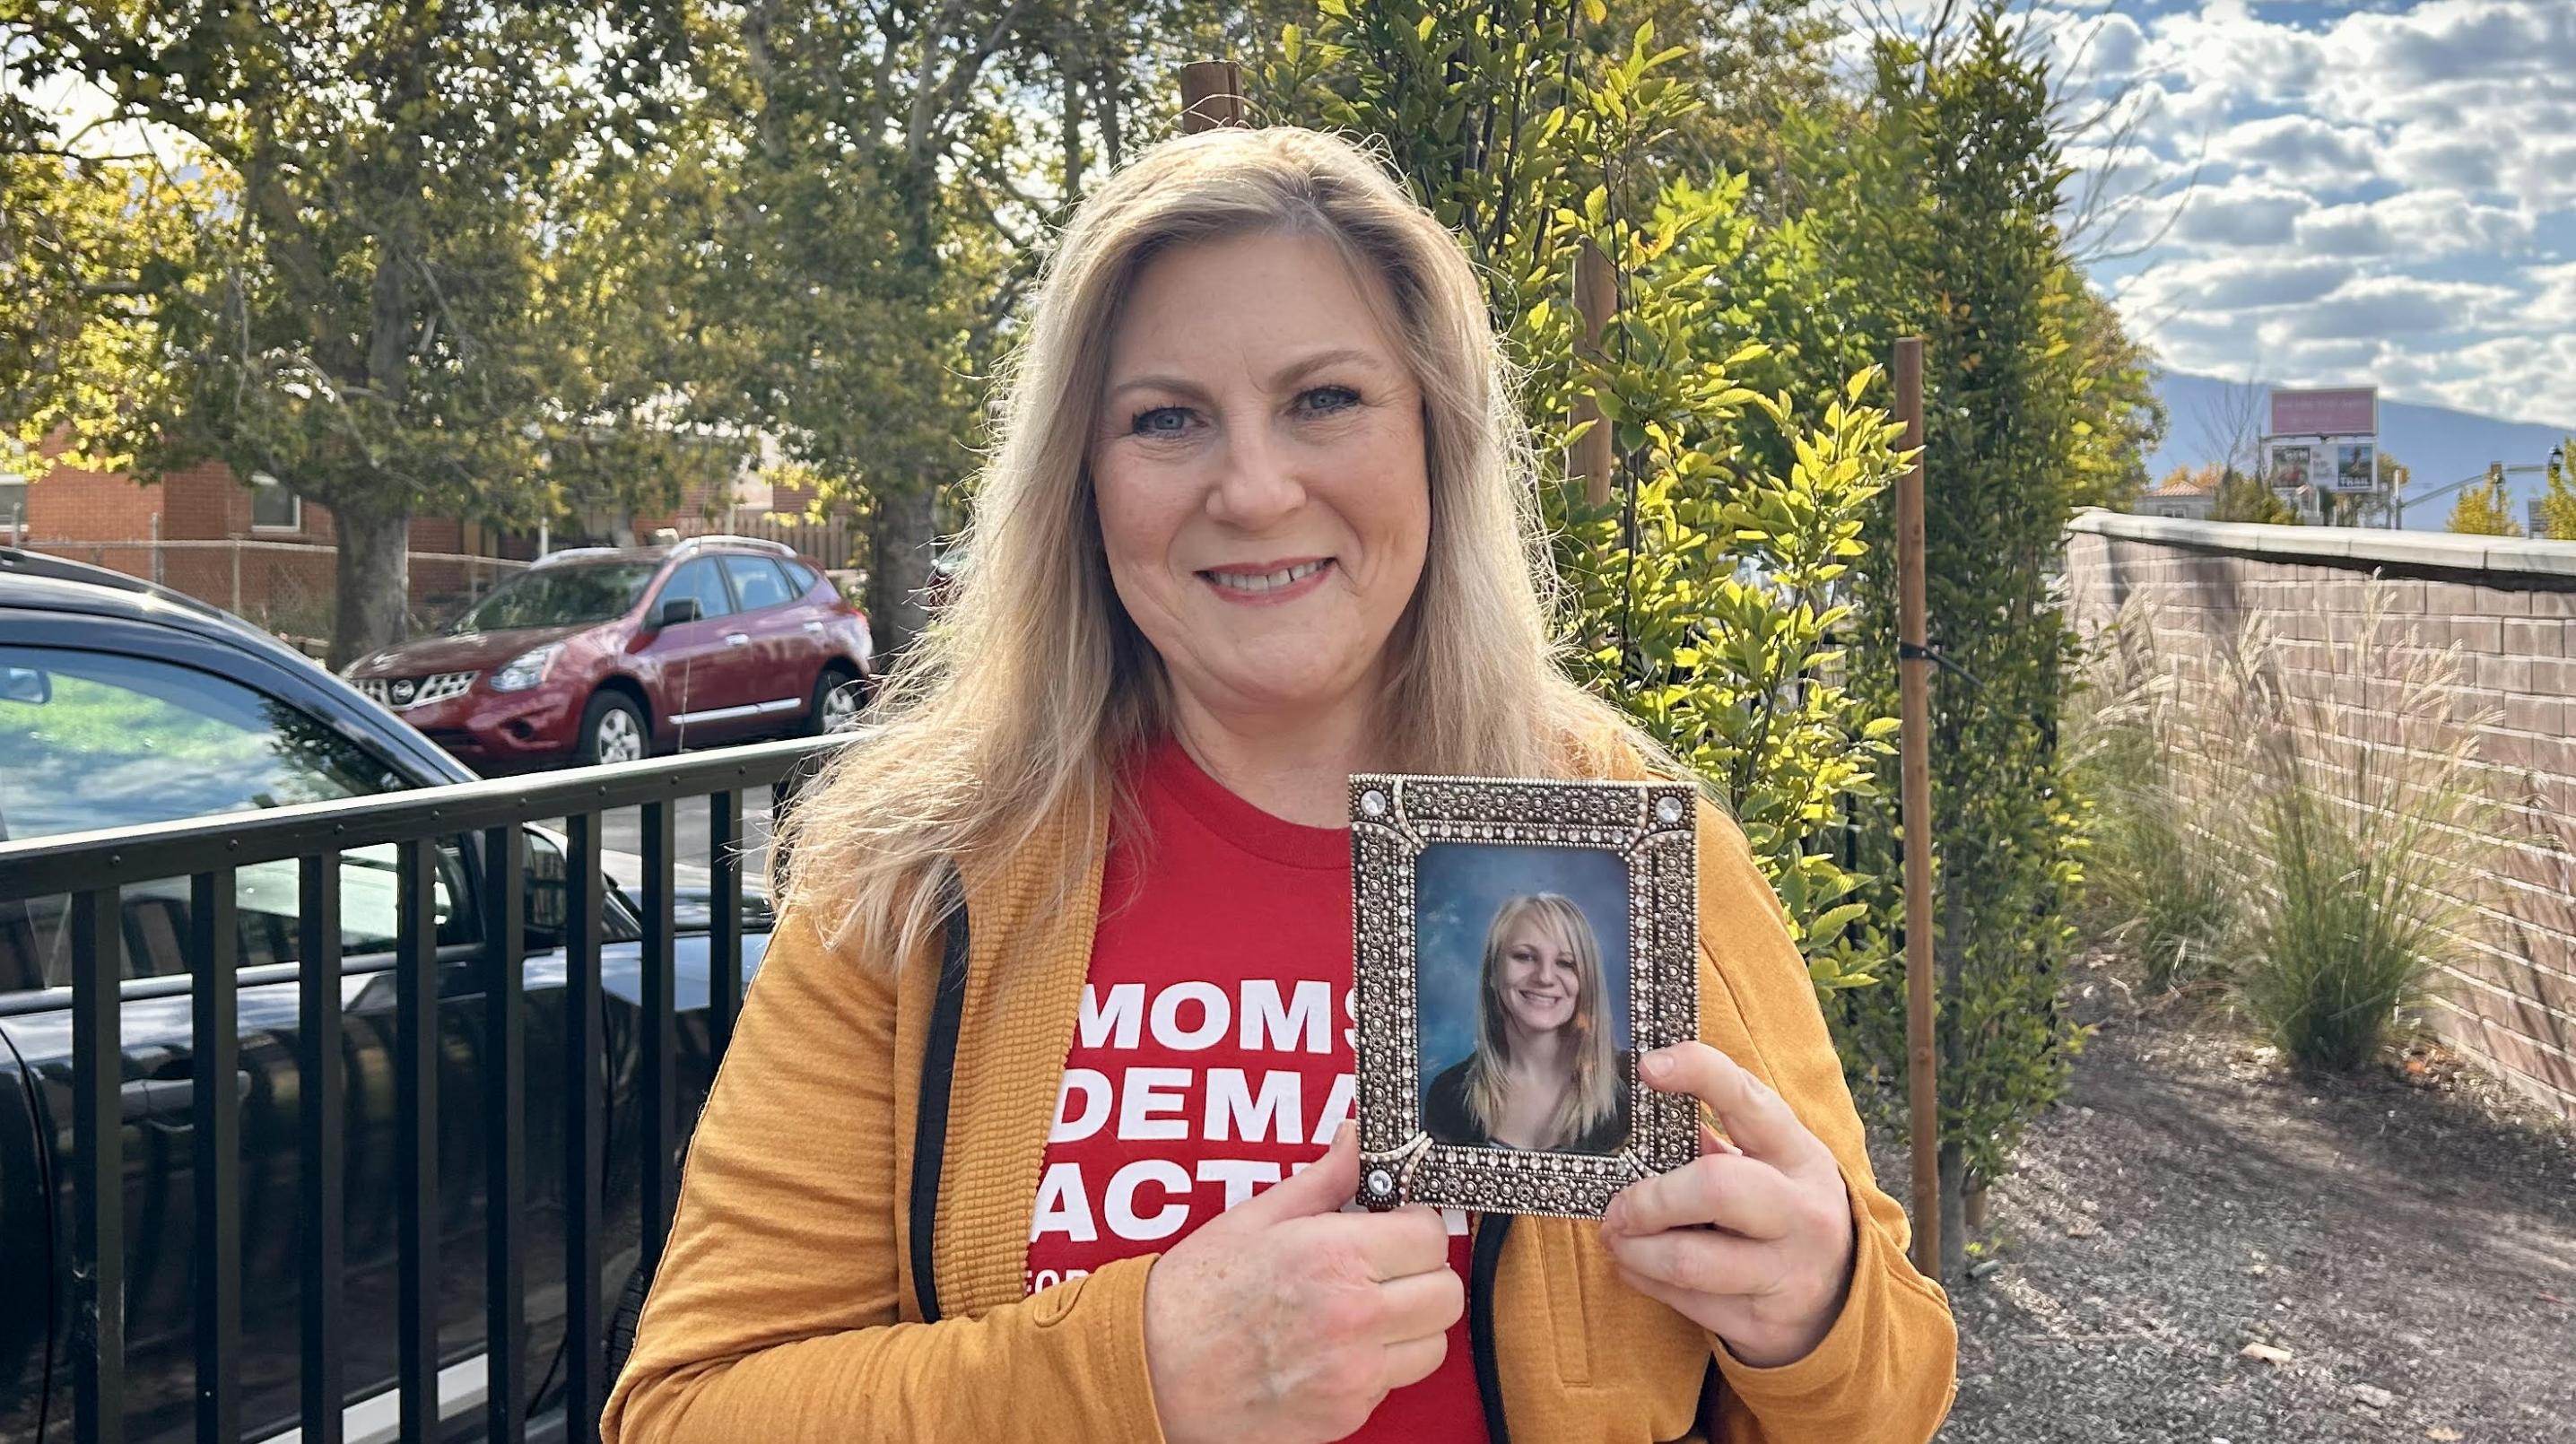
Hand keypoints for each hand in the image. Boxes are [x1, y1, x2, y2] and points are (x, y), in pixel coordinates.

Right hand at [1142, 1127, 1462, 1443]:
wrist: (1151, 1372)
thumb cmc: (1195, 1292)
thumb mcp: (1256, 1216)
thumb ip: (1325, 1177)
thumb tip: (1360, 1137)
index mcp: (1336, 1258)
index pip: (1430, 1235)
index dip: (1415, 1224)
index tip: (1395, 1224)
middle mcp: (1356, 1319)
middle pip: (1447, 1294)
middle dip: (1424, 1274)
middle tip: (1388, 1266)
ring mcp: (1354, 1376)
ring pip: (1432, 1345)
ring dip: (1410, 1325)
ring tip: (1364, 1309)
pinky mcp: (1345, 1417)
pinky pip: (1392, 1384)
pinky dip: (1376, 1365)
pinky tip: (1334, 1347)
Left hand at [1600, 1042, 1857, 1369]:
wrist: (1841, 1298)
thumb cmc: (1784, 1209)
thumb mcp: (1772, 1165)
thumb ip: (1716, 1140)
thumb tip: (1638, 1119)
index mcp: (1798, 1154)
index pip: (1749, 1100)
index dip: (1699, 1074)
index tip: (1649, 1067)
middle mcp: (1802, 1211)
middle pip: (1714, 1189)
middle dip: (1650, 1199)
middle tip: (1617, 1207)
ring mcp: (1787, 1270)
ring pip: (1687, 1261)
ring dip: (1634, 1248)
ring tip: (1617, 1236)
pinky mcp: (1762, 1322)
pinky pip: (1684, 1302)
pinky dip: (1645, 1280)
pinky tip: (1636, 1265)